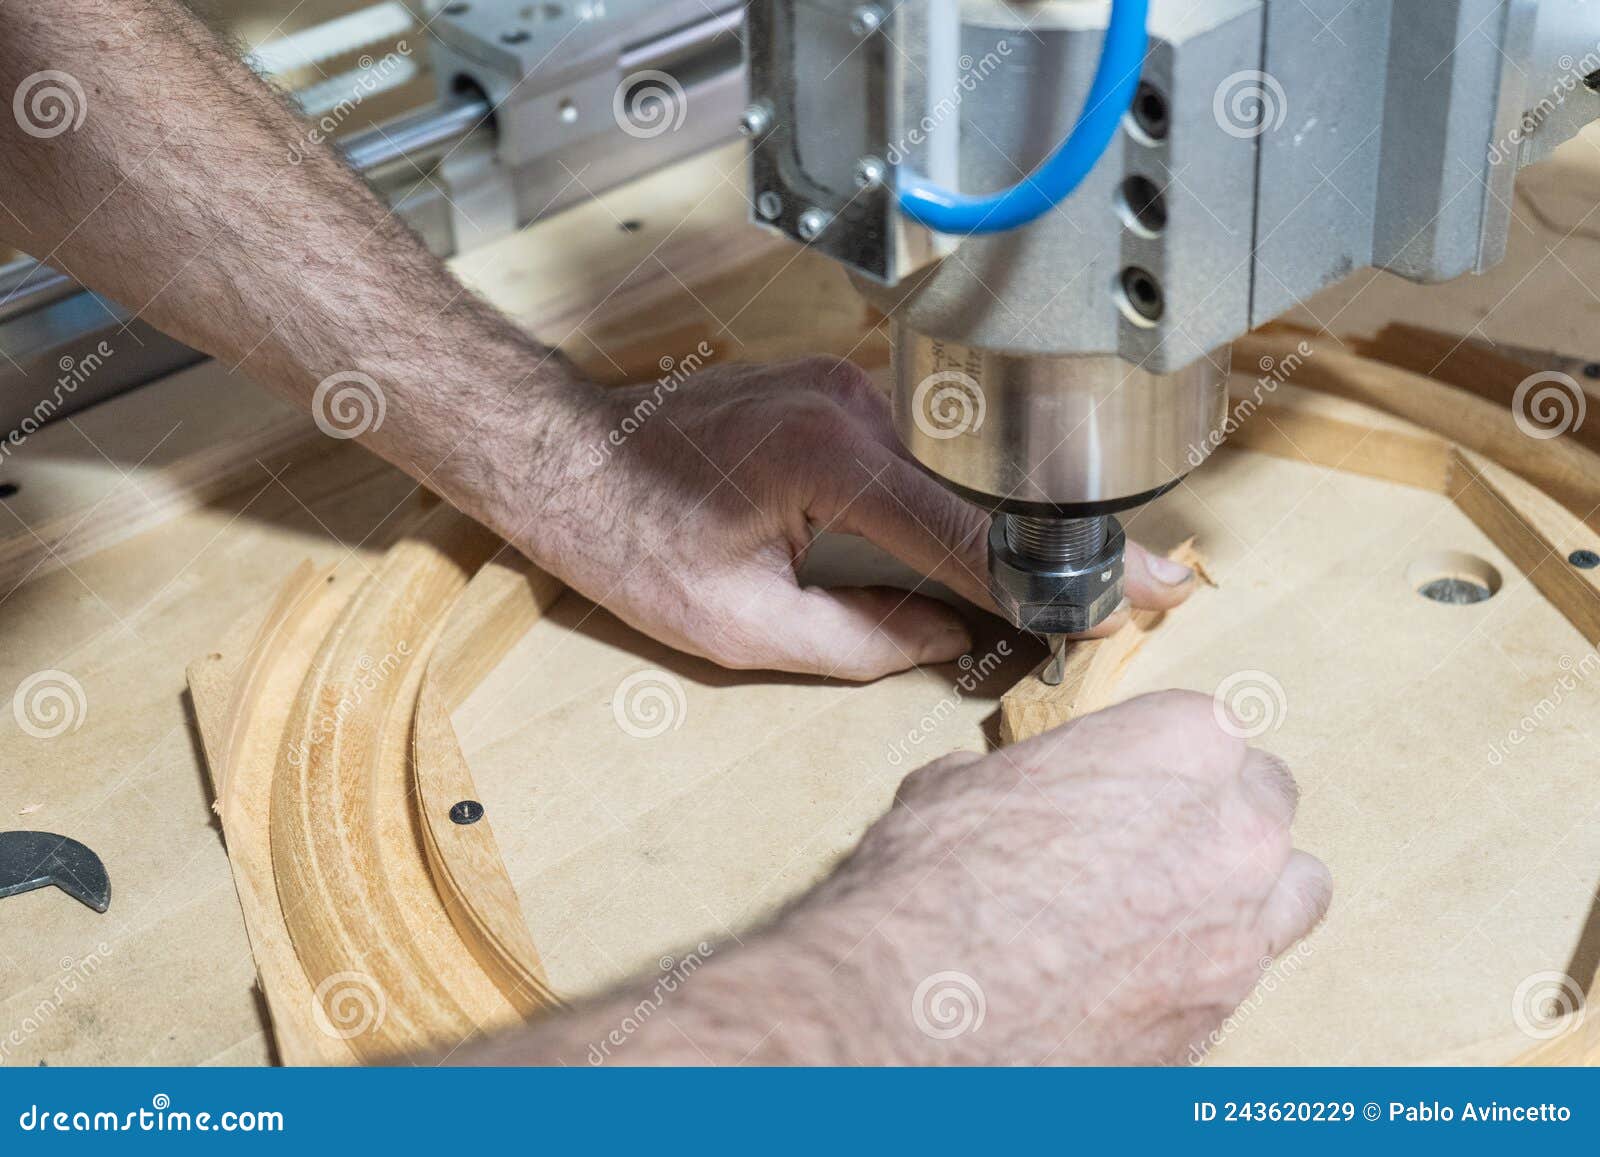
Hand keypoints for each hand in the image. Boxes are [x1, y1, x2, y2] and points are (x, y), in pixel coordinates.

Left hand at [494, 357, 1198, 679]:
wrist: (563, 452)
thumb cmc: (626, 536)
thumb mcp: (737, 625)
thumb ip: (857, 640)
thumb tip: (946, 639)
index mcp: (832, 458)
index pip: (973, 530)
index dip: (1061, 573)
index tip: (1139, 590)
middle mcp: (853, 403)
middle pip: (985, 488)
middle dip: (1056, 544)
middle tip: (1134, 588)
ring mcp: (846, 386)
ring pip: (958, 467)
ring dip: (1007, 523)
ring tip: (1069, 579)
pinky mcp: (837, 390)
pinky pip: (923, 451)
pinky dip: (959, 499)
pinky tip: (988, 542)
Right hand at [789, 690, 1330, 1063]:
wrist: (916, 1004)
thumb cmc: (933, 881)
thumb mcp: (960, 787)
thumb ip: (1022, 780)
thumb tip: (1007, 798)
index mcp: (1177, 744)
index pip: (1209, 728)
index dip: (1160, 756)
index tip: (1129, 778)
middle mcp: (1232, 833)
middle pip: (1266, 801)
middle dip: (1216, 813)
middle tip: (1151, 836)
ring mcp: (1239, 931)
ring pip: (1293, 889)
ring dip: (1247, 887)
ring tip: (1178, 902)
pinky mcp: (1220, 1017)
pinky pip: (1248, 976)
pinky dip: (1209, 968)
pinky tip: (1145, 972)